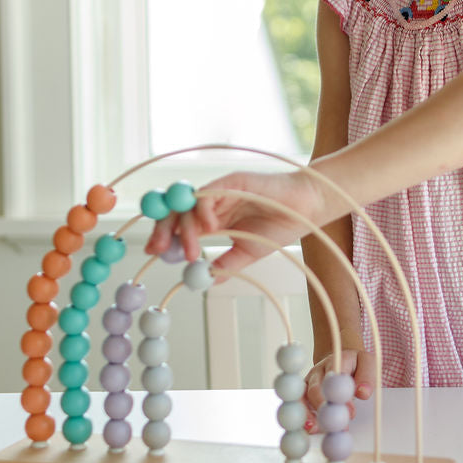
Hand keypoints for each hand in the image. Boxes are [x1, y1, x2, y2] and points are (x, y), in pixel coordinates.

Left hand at [144, 168, 331, 275]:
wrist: (307, 209)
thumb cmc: (280, 226)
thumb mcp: (248, 252)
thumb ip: (227, 264)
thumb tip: (206, 281)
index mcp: (214, 218)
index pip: (180, 224)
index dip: (165, 235)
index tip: (156, 252)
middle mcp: (213, 202)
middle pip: (176, 211)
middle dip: (163, 229)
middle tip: (158, 250)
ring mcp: (221, 191)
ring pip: (188, 204)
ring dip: (185, 228)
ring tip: (193, 251)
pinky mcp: (232, 181)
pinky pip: (209, 193)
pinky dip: (204, 211)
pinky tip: (212, 228)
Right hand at [303, 347, 376, 431]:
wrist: (342, 360)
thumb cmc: (356, 364)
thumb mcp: (368, 363)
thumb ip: (366, 376)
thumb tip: (363, 393)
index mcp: (335, 361)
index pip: (334, 375)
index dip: (339, 394)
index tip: (350, 411)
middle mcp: (318, 371)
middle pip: (315, 388)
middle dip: (322, 408)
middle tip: (333, 425)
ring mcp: (309, 382)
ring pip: (303, 398)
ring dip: (308, 414)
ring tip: (314, 429)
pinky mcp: (304, 394)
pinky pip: (300, 406)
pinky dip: (304, 418)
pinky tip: (310, 430)